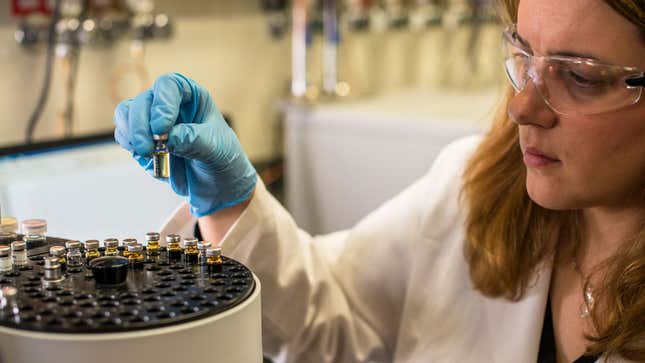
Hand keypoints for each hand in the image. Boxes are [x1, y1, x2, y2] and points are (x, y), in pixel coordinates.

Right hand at [114, 73, 256, 216]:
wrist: (219, 186)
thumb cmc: (224, 160)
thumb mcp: (218, 150)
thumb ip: (194, 140)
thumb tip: (167, 138)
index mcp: (193, 97)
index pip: (169, 85)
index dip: (161, 103)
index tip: (161, 130)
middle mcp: (171, 104)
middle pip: (144, 100)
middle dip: (141, 125)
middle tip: (148, 149)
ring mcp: (153, 121)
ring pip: (127, 113)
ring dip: (132, 134)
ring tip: (147, 154)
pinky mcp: (143, 140)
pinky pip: (125, 135)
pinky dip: (130, 146)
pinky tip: (147, 159)